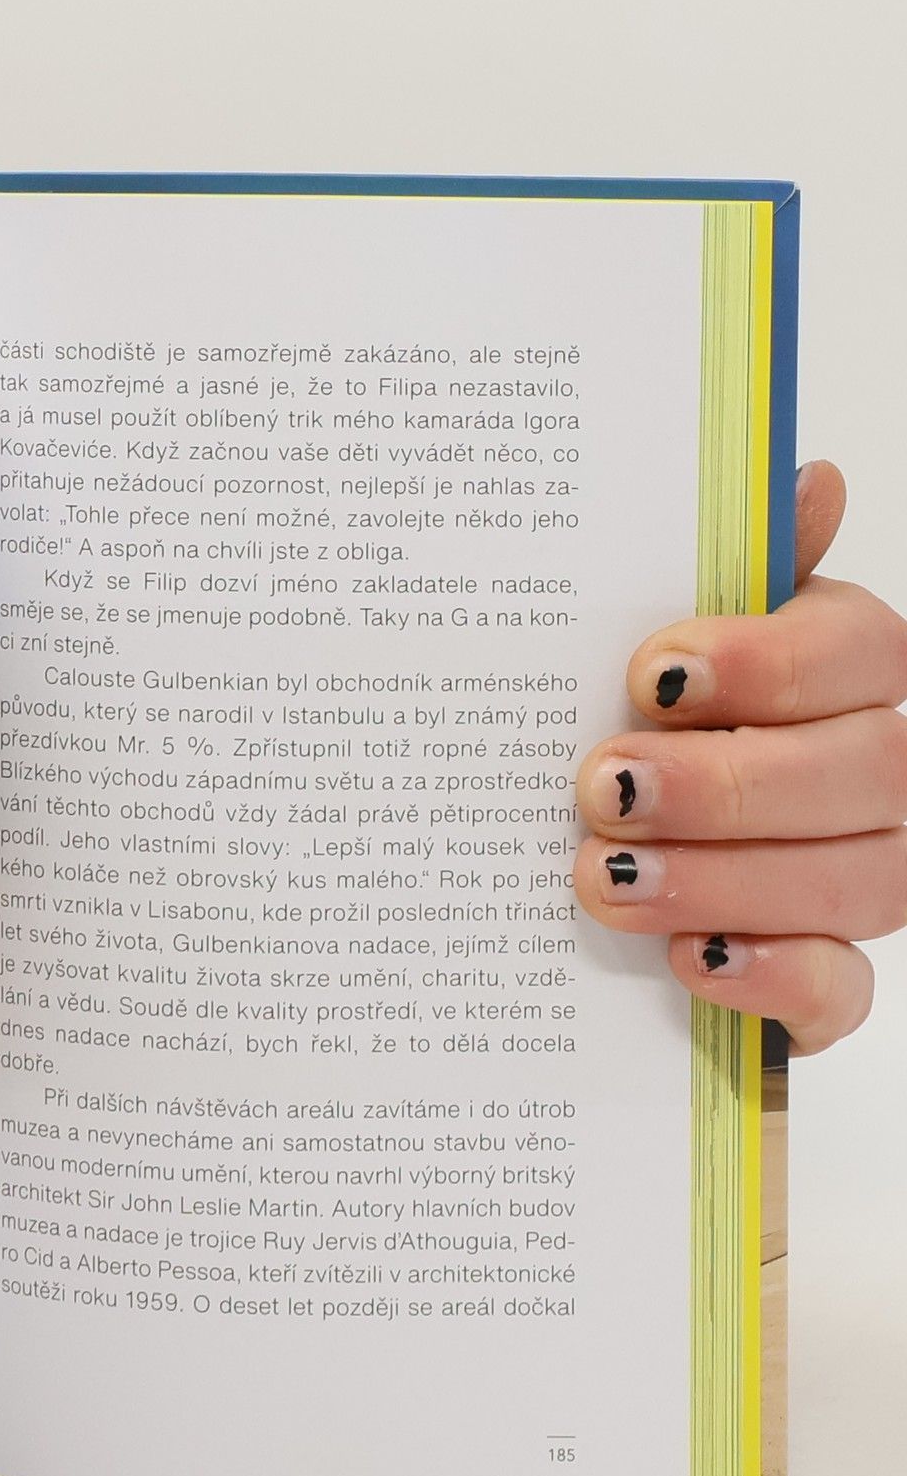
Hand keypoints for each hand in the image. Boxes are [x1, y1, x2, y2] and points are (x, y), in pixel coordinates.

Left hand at [574, 461, 905, 1052]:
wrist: (597, 833)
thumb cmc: (637, 719)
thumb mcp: (661, 638)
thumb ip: (725, 571)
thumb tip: (809, 481)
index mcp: (848, 671)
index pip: (862, 654)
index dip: (769, 663)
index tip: (652, 674)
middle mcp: (878, 773)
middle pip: (862, 775)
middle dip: (725, 784)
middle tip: (602, 786)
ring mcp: (863, 877)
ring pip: (855, 883)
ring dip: (724, 879)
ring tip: (603, 874)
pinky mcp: (823, 980)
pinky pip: (841, 994)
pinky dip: (774, 979)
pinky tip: (692, 959)